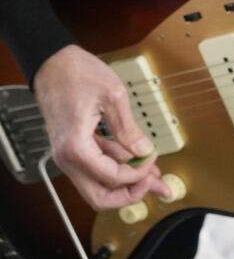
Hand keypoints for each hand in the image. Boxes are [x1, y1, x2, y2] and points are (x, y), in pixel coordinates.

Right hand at [34, 44, 172, 210]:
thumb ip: (128, 129)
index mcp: (76, 147)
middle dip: (131, 194)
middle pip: (100, 196)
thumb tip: (143, 150)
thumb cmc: (75, 73)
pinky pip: (96, 166)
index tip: (153, 159)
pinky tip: (136, 160)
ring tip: (154, 175)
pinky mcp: (74, 146)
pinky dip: (117, 166)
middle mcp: (68, 157)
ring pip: (99, 184)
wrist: (53, 63)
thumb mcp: (112, 96)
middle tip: (155, 185)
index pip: (111, 178)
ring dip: (126, 182)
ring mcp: (69, 154)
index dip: (137, 173)